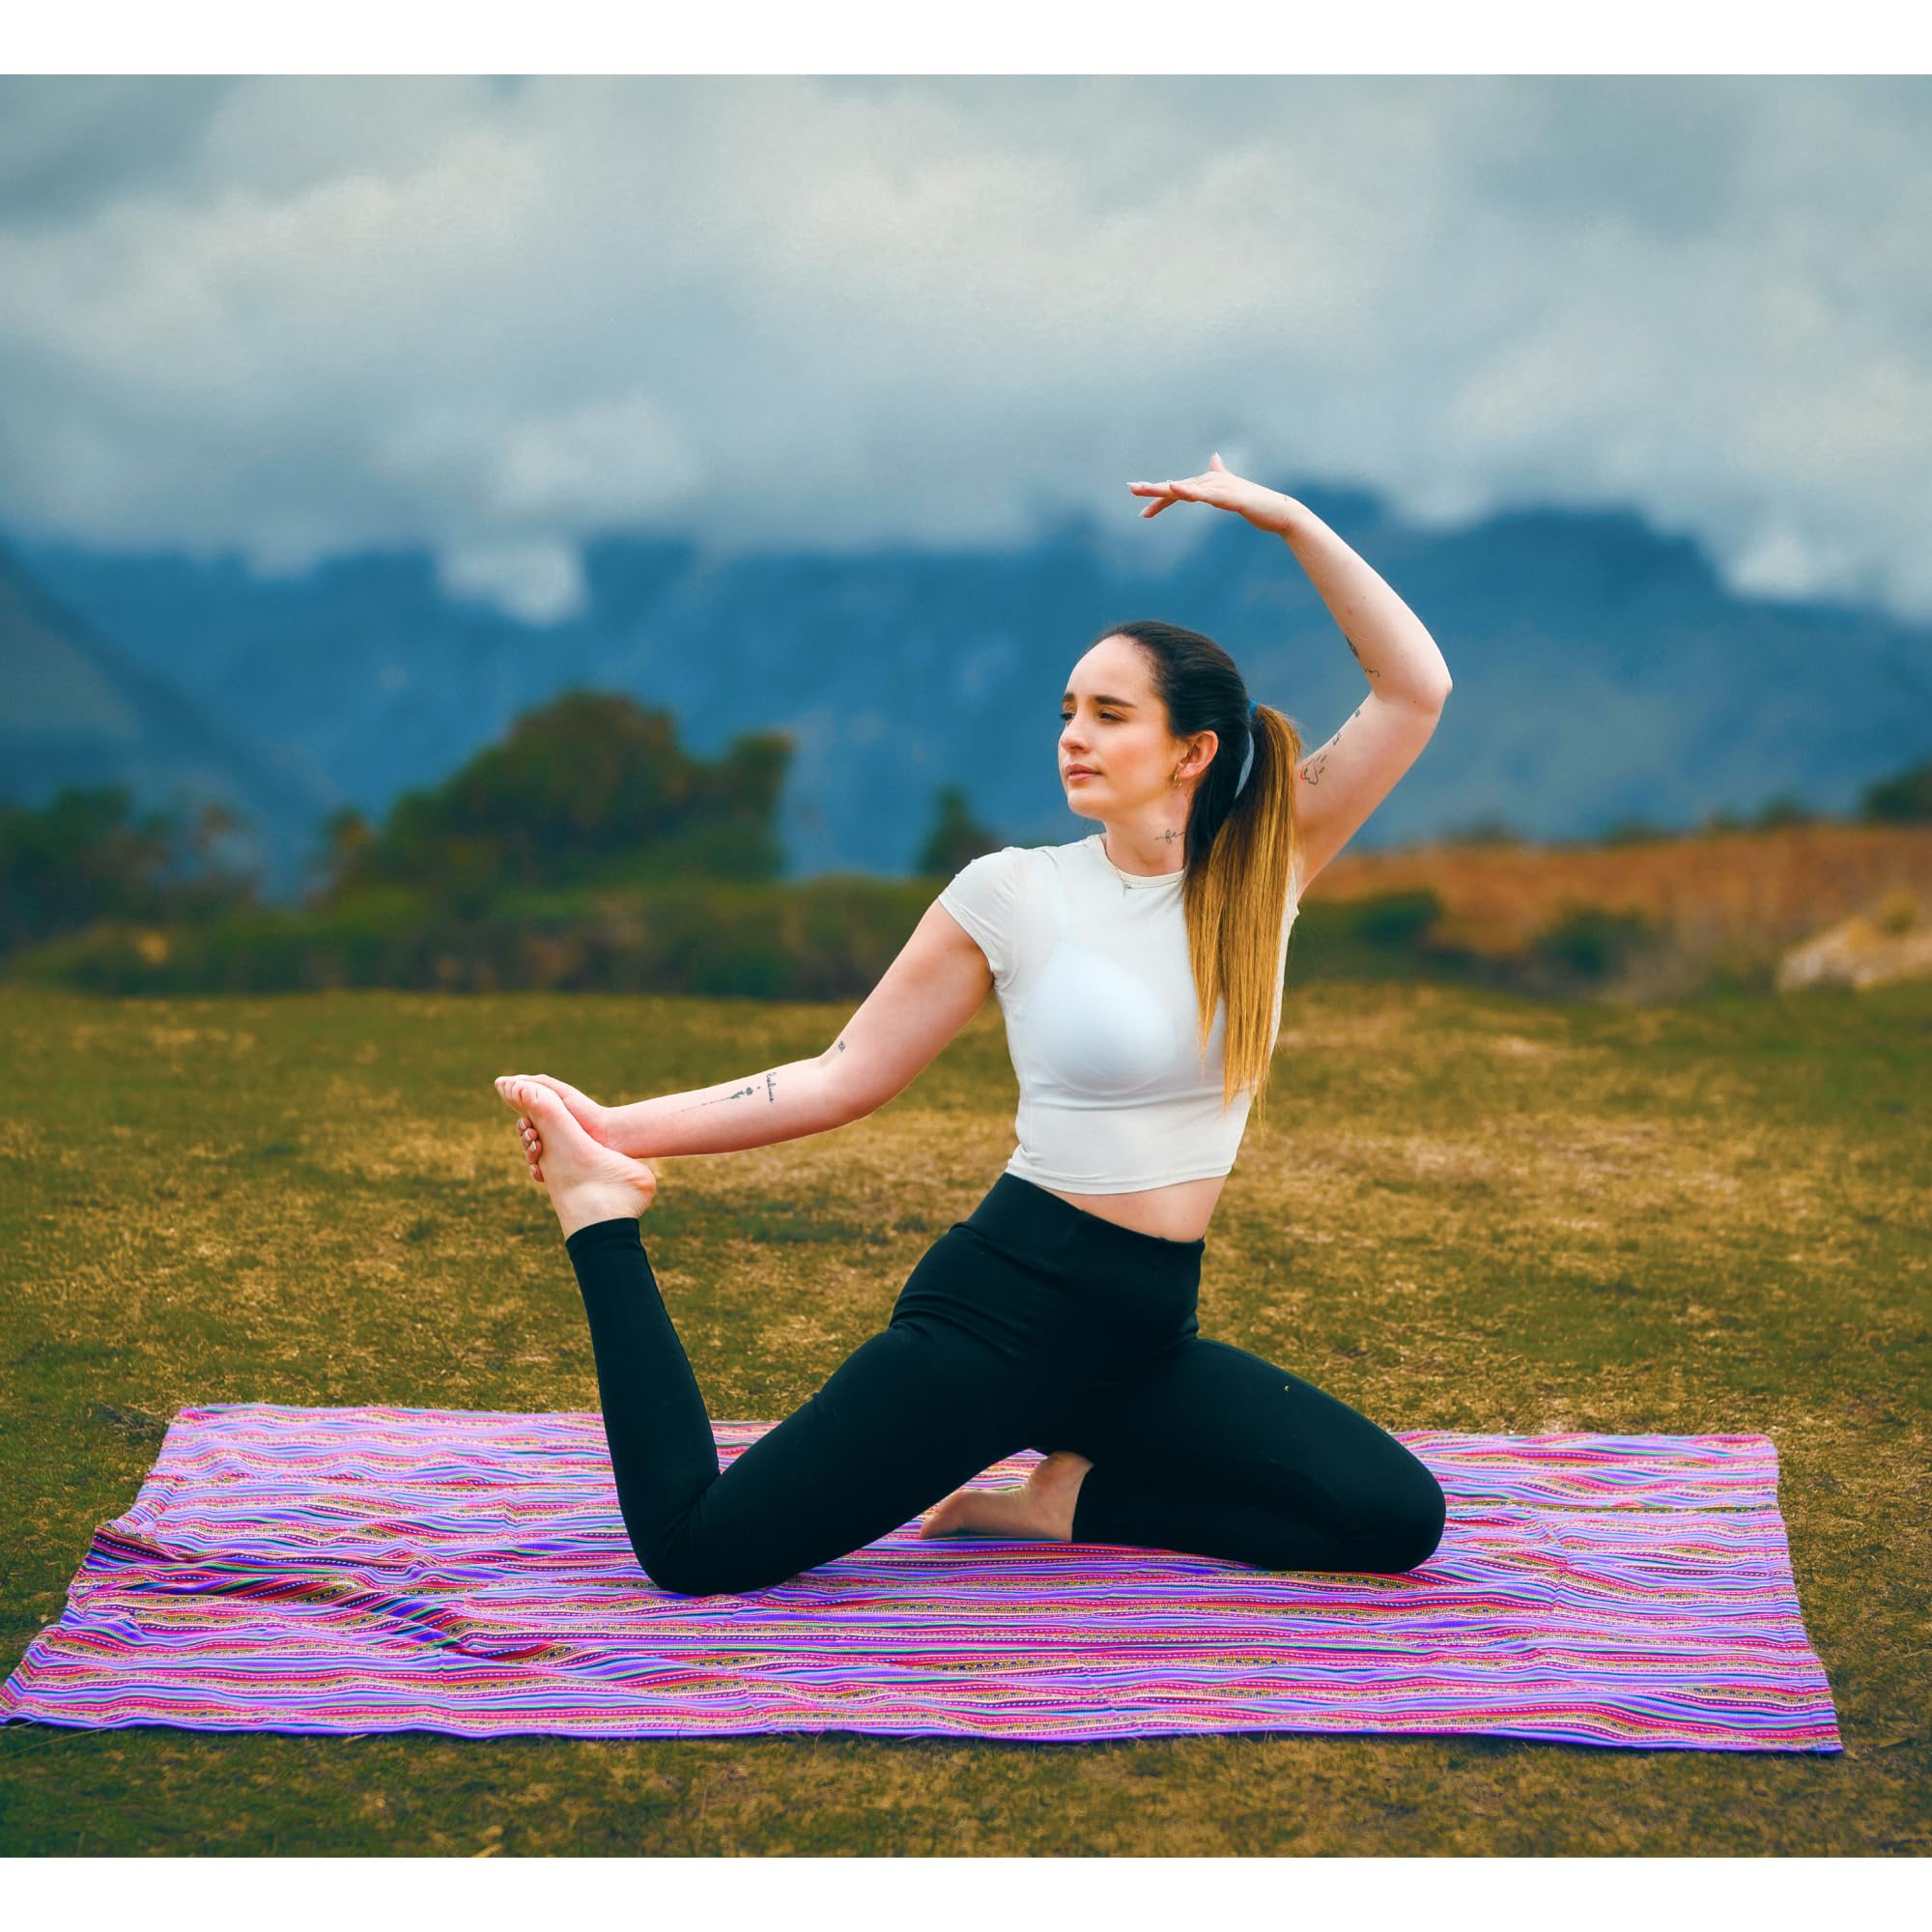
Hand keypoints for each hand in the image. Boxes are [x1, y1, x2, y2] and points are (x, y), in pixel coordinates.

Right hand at [493, 1073, 612, 1186]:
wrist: (609, 1135)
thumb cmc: (585, 1112)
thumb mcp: (559, 1094)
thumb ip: (534, 1085)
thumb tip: (503, 1081)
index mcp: (547, 1120)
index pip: (524, 1124)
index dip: (521, 1125)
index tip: (526, 1123)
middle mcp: (550, 1137)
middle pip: (525, 1140)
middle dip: (525, 1138)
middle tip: (533, 1134)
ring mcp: (555, 1154)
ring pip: (531, 1157)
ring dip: (529, 1154)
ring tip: (538, 1147)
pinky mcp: (561, 1169)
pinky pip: (540, 1174)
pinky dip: (536, 1172)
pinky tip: (539, 1169)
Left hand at [1128, 452, 1293, 531]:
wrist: (1279, 511)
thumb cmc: (1256, 503)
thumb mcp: (1232, 489)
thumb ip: (1220, 474)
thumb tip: (1214, 457)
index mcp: (1208, 484)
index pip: (1178, 490)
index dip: (1158, 495)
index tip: (1139, 500)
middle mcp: (1211, 482)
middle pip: (1176, 487)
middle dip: (1152, 489)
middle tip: (1130, 489)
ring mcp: (1219, 489)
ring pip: (1185, 490)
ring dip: (1163, 490)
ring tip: (1142, 489)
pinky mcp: (1228, 498)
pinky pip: (1203, 495)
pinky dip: (1187, 491)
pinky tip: (1173, 488)